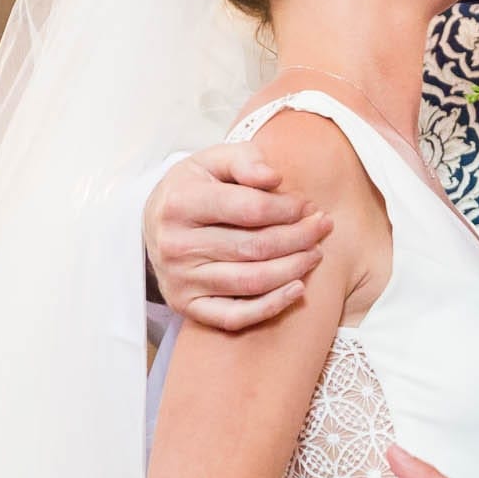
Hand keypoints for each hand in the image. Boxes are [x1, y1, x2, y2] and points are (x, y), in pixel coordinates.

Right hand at [144, 141, 332, 330]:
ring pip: (251, 282)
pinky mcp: (185, 306)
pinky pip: (234, 316)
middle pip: (255, 247)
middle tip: (323, 227)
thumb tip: (274, 177)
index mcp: (181, 203)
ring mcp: (180, 280)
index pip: (250, 209)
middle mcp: (176, 245)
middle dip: (299, 237)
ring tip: (316, 253)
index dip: (288, 209)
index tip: (307, 205)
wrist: (155, 223)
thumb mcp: (213, 160)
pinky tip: (297, 289)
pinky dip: (271, 306)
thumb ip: (245, 160)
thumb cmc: (195, 188)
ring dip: (294, 268)